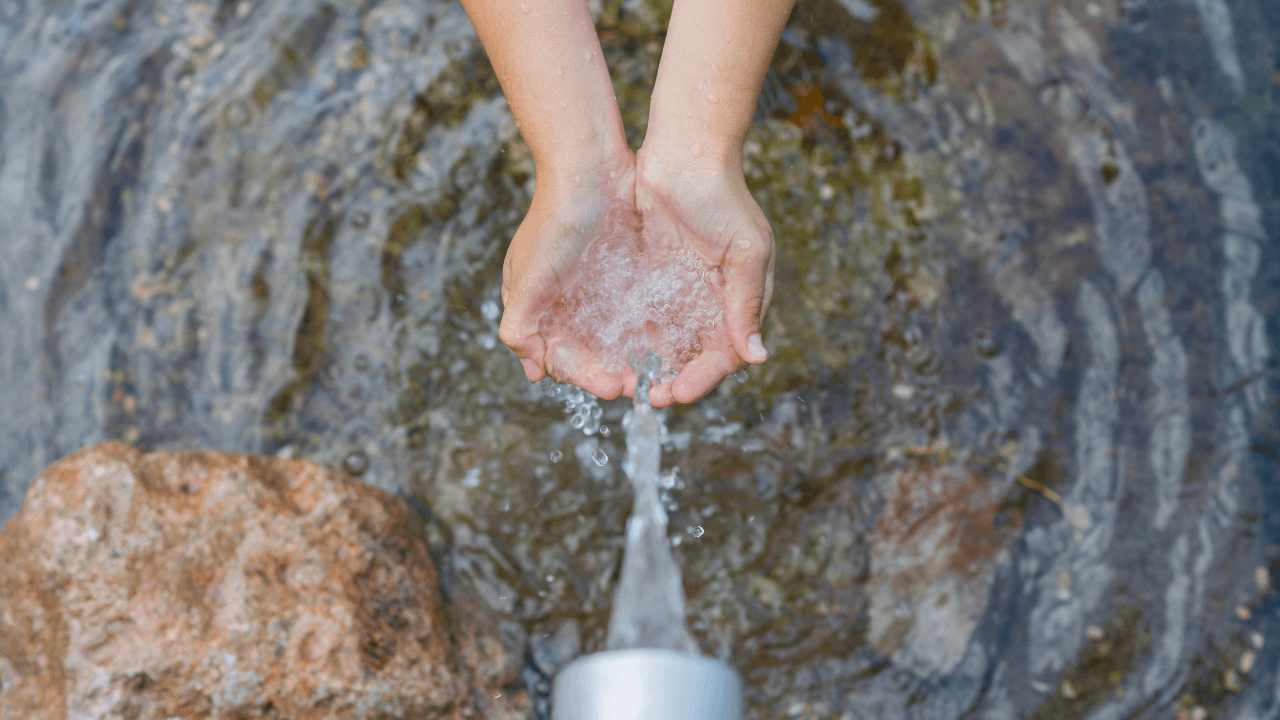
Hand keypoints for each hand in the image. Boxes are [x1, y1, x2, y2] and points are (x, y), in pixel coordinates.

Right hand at [499, 151, 638, 399]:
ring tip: (659, 372)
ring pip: (615, 339)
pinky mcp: (625, 275)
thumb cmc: (553, 220)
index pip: (561, 359)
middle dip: (613, 373)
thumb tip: (531, 371)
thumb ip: (520, 326)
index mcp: (537, 310)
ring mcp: (596, 290)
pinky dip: (649, 332)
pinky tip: (669, 343)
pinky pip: (637, 313)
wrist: (588, 166)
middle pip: (590, 355)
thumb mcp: (526, 277)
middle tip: (643, 387)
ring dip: (633, 359)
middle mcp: (566, 305)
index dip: (585, 377)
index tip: (613, 387)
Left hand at [633, 144, 774, 405]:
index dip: (701, 379)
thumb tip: (757, 357)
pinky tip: (612, 353)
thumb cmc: (723, 197)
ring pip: (665, 345)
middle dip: (672, 381)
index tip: (676, 393)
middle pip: (692, 359)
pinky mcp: (650, 280)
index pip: (725, 356)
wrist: (685, 152)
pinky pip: (640, 319)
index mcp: (740, 302)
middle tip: (647, 396)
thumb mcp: (745, 250)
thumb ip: (746, 303)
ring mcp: (679, 293)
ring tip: (626, 383)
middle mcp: (710, 305)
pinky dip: (631, 340)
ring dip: (649, 367)